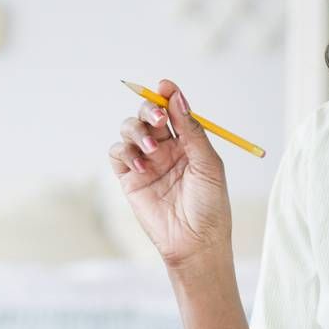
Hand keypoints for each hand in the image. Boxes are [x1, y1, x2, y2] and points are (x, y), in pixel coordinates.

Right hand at [107, 79, 230, 267]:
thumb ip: (192, 131)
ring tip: (152, 150)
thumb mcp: (208, 164)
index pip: (174, 110)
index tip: (165, 86)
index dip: (168, 95)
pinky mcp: (129, 179)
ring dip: (138, 132)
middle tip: (158, 118)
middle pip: (149, 114)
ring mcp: (146, 162)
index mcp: (188, 142)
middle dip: (150, 109)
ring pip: (130, 129)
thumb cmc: (210, 205)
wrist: (196, 242)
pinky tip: (141, 165)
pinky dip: (126, 152)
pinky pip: (118, 153)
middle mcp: (166, 148)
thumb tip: (177, 98)